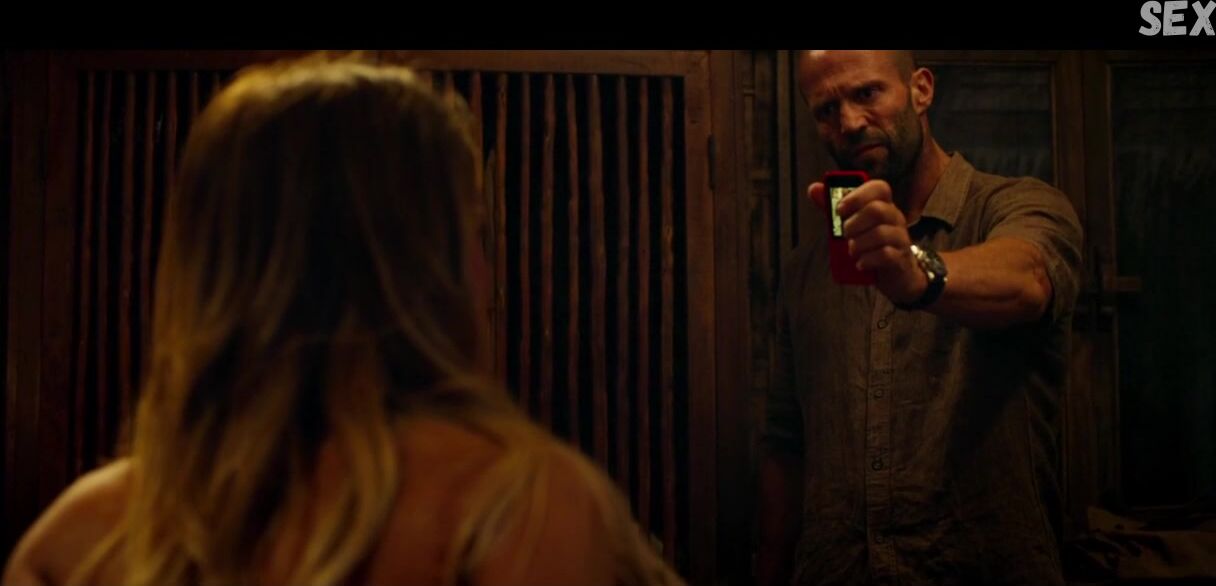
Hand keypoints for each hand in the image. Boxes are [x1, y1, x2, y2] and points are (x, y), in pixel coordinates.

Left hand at [807, 180, 926, 304]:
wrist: (895, 273)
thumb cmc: (870, 244)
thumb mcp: (852, 224)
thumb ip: (834, 208)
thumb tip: (813, 189)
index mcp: (883, 205)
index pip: (879, 188)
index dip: (857, 196)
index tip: (840, 209)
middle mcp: (895, 218)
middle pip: (877, 210)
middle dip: (854, 223)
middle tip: (844, 234)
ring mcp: (900, 237)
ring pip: (881, 233)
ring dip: (859, 243)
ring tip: (851, 250)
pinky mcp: (900, 257)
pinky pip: (886, 254)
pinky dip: (868, 259)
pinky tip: (859, 263)